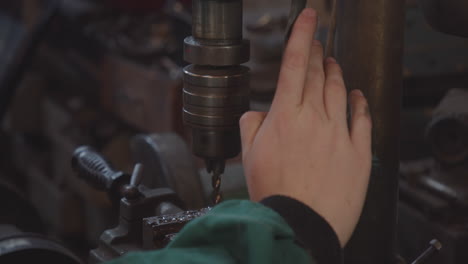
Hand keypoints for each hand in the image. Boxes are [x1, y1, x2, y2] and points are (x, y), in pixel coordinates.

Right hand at [240, 8, 371, 246]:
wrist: (301, 223)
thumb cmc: (274, 192)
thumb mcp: (249, 155)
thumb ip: (251, 124)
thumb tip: (259, 112)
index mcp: (286, 116)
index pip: (296, 64)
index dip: (303, 36)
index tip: (309, 17)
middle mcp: (314, 118)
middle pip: (318, 74)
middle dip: (318, 51)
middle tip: (318, 41)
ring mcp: (339, 133)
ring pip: (340, 91)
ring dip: (336, 72)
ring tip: (333, 63)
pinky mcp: (358, 151)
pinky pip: (362, 118)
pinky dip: (359, 102)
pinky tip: (357, 94)